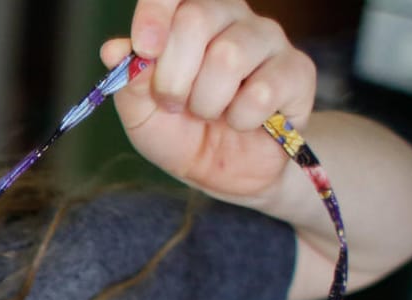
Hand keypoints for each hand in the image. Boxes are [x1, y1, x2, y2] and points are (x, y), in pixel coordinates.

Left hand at [100, 0, 316, 205]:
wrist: (224, 171)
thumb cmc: (182, 133)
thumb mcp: (142, 114)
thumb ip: (129, 82)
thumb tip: (114, 50)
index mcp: (190, 16)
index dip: (155, 12)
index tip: (145, 48)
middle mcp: (231, 17)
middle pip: (197, 17)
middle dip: (173, 75)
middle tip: (173, 104)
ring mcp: (268, 40)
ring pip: (229, 56)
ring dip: (206, 102)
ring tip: (209, 114)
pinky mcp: (296, 71)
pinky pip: (261, 91)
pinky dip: (240, 119)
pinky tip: (242, 121)